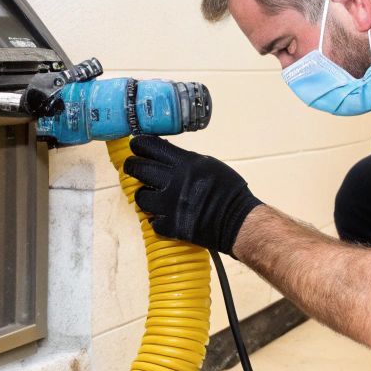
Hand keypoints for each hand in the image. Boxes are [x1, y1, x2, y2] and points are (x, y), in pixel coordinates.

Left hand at [122, 135, 261, 254]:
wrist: (238, 221)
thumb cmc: (228, 190)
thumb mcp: (208, 164)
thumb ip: (184, 159)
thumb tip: (163, 151)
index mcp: (185, 163)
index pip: (150, 146)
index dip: (139, 145)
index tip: (137, 146)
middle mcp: (175, 182)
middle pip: (138, 168)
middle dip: (132, 166)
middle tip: (133, 167)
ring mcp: (171, 205)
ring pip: (140, 197)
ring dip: (143, 195)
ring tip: (149, 195)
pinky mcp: (171, 226)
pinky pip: (152, 221)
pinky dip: (156, 219)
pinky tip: (162, 215)